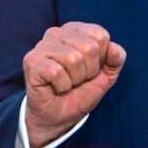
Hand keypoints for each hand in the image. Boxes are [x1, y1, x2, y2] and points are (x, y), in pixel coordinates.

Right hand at [22, 22, 125, 147]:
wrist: (59, 117)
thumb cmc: (80, 92)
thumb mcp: (106, 76)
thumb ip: (116, 60)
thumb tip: (115, 49)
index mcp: (75, 30)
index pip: (101, 36)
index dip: (101, 59)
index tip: (90, 70)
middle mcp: (57, 33)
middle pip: (89, 47)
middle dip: (89, 71)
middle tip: (77, 79)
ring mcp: (42, 46)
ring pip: (73, 59)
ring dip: (75, 79)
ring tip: (67, 83)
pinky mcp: (32, 62)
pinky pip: (57, 72)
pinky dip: (62, 85)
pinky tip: (56, 87)